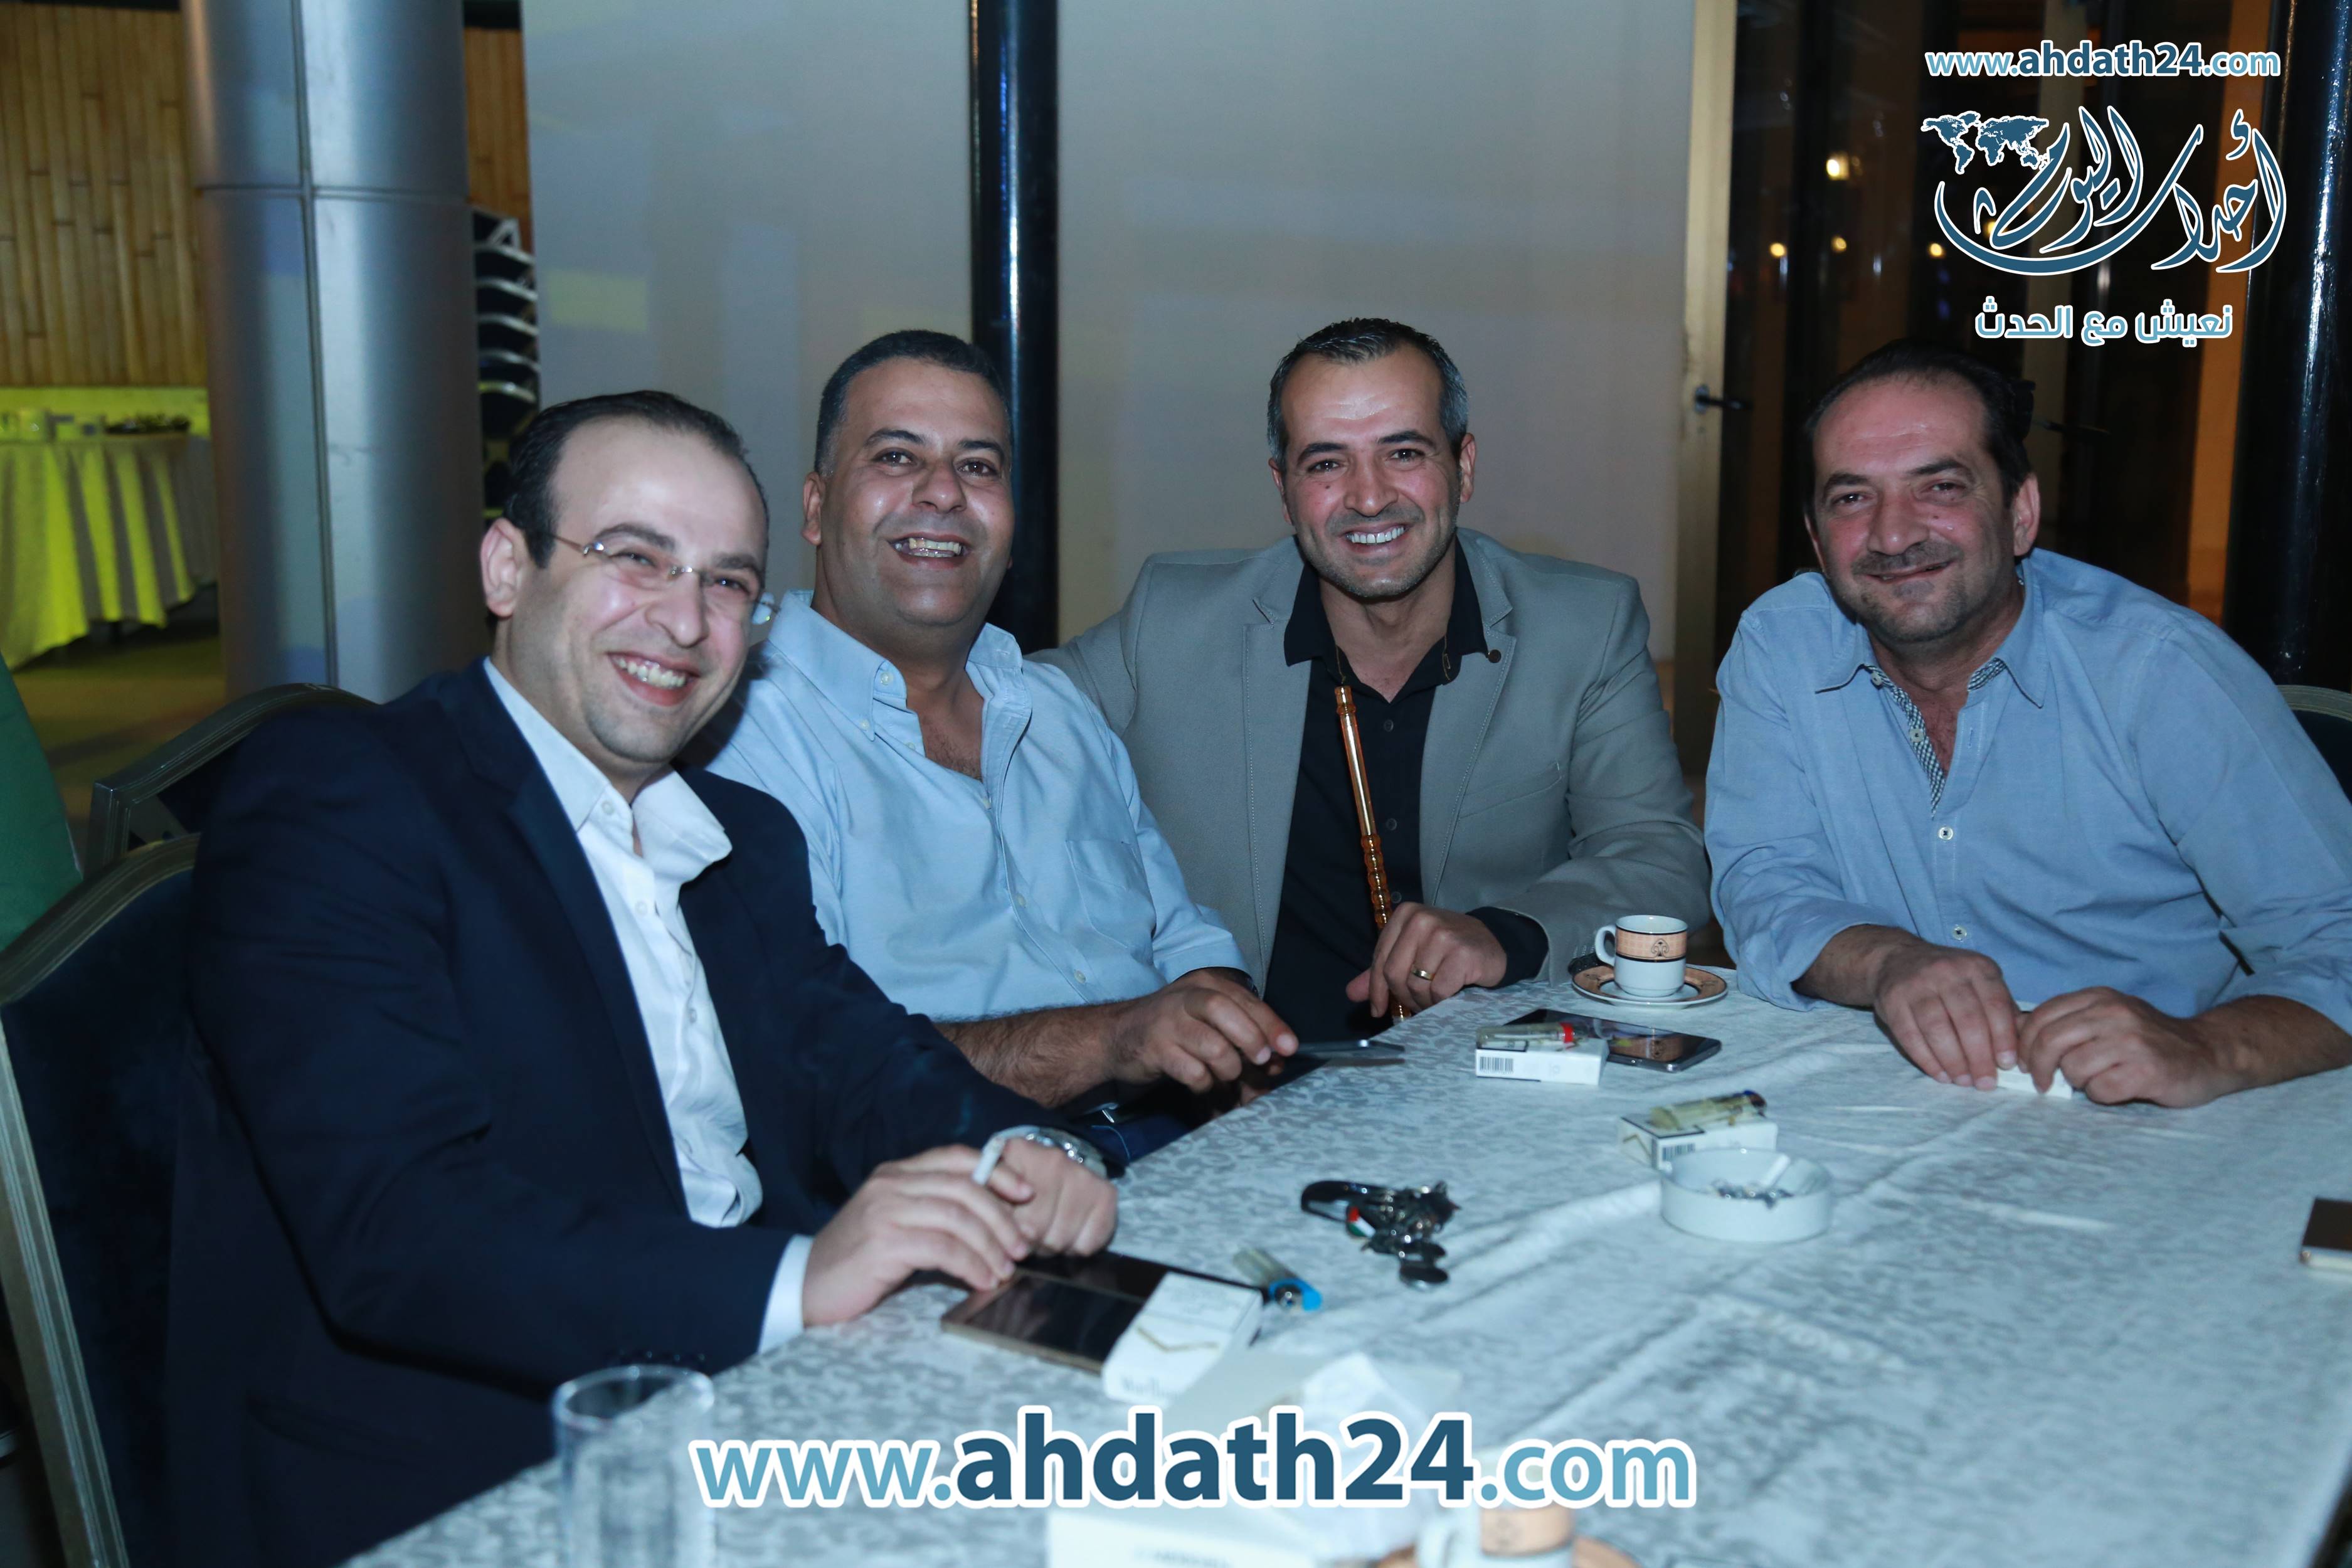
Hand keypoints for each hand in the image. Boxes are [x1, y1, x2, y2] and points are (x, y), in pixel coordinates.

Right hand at [801, 1146, 1033, 1326]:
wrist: (805, 1286)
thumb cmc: (858, 1260)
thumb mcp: (896, 1223)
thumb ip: (933, 1211)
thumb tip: (994, 1220)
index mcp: (896, 1173)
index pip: (957, 1157)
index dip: (997, 1171)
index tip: (1026, 1195)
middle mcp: (891, 1184)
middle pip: (964, 1187)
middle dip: (1002, 1216)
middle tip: (1022, 1246)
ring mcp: (885, 1211)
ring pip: (958, 1217)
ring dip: (990, 1245)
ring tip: (1005, 1270)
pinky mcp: (883, 1243)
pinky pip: (942, 1248)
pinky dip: (971, 1265)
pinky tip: (982, 1280)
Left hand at [995, 1138, 1118, 1253]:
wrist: (1059, 1165)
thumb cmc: (1020, 1183)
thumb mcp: (995, 1185)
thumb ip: (989, 1207)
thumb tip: (996, 1242)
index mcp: (1018, 1153)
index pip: (1004, 1213)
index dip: (1006, 1233)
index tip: (1008, 1232)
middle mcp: (1053, 1160)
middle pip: (1034, 1230)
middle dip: (1029, 1243)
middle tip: (1031, 1235)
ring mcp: (1083, 1175)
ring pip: (1060, 1240)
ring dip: (1052, 1247)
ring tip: (1049, 1233)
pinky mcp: (1106, 1193)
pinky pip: (1087, 1244)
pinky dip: (1076, 1248)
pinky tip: (1070, 1233)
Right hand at [1104, 970, 1297, 1092]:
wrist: (1118, 1036)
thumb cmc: (1174, 1028)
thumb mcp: (1209, 1021)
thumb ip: (1243, 1033)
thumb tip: (1278, 1059)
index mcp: (1206, 984)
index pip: (1246, 1000)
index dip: (1272, 1025)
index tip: (1289, 1048)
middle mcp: (1186, 997)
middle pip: (1226, 1011)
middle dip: (1251, 1039)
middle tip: (1262, 1061)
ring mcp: (1168, 1022)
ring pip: (1212, 1045)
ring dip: (1229, 1068)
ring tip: (1226, 1077)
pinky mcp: (1154, 1049)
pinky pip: (1192, 1071)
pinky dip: (1205, 1084)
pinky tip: (1203, 1084)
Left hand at [1346, 903, 1506, 1016]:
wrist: (1492, 945)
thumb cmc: (1448, 951)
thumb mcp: (1413, 953)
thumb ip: (1382, 970)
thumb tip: (1351, 993)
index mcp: (1405, 915)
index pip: (1380, 961)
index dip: (1377, 990)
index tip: (1377, 1010)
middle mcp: (1422, 920)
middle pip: (1395, 974)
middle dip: (1403, 997)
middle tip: (1416, 1005)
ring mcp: (1443, 935)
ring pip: (1416, 986)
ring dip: (1425, 1000)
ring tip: (1436, 997)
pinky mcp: (1462, 954)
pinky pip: (1439, 991)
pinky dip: (1442, 1001)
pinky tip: (1452, 995)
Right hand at [1867, 937, 2020, 1088]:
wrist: (1896, 959)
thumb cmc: (1948, 980)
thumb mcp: (1980, 983)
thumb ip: (2003, 1010)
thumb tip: (2024, 1047)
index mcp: (1976, 967)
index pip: (1995, 1005)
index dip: (2003, 1038)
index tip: (2007, 1065)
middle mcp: (1947, 971)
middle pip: (1967, 1020)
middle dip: (1979, 1057)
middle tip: (1985, 1083)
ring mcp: (1916, 985)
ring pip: (1938, 1029)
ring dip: (1953, 1061)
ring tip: (1963, 1081)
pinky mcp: (1892, 1000)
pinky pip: (1911, 1035)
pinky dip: (1927, 1060)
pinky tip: (1940, 1075)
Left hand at [2017, 988, 2246, 1105]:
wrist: (2208, 1053)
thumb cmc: (2148, 1040)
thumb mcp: (2107, 1018)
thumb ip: (2068, 1022)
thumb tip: (2014, 1032)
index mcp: (2098, 998)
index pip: (2041, 1016)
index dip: (2024, 1043)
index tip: (2025, 1063)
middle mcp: (2113, 1013)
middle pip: (2049, 1041)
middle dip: (2038, 1067)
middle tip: (2041, 1083)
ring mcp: (2131, 1040)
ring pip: (2073, 1068)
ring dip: (2078, 1082)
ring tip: (2098, 1079)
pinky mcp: (2146, 1070)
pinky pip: (2100, 1090)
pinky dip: (2102, 1095)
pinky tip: (2120, 1088)